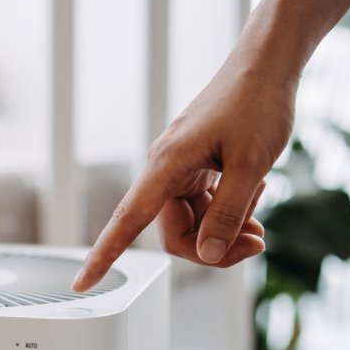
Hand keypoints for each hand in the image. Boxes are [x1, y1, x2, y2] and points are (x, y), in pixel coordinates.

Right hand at [71, 51, 296, 291]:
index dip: (103, 255)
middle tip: (256, 241)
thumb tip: (207, 255)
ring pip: (191, 222)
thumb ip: (228, 214)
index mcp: (167, 165)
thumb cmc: (257, 105)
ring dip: (225, 229)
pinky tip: (255, 197)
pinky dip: (228, 211)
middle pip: (173, 232)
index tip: (83, 284)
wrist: (266, 66)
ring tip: (261, 219)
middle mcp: (166, 170)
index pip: (126, 221)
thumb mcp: (252, 165)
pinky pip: (203, 205)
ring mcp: (180, 169)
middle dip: (212, 245)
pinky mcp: (197, 167)